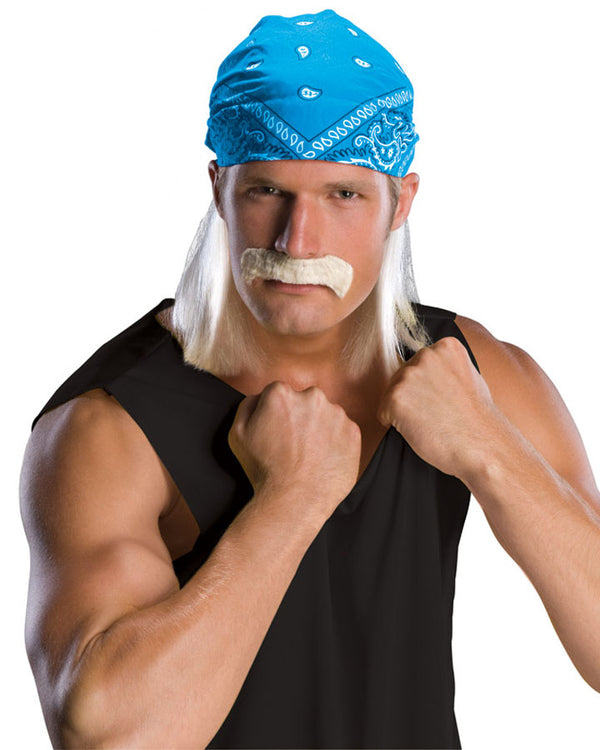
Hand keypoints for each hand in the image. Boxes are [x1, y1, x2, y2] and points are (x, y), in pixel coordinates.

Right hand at [228, 381, 361, 522]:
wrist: (295, 500)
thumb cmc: (265, 470)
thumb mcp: (238, 434)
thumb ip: (248, 405)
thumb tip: (259, 398)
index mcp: (281, 393)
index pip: (279, 393)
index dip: (277, 414)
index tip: (278, 431)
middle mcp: (311, 396)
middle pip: (305, 401)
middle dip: (300, 417)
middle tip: (292, 444)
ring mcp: (336, 413)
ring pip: (326, 414)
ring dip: (319, 428)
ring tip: (308, 455)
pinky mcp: (353, 431)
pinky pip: (342, 431)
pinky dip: (335, 442)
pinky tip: (322, 459)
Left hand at [377, 336, 501, 477]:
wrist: (482, 446)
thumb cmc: (477, 420)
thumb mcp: (468, 378)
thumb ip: (445, 367)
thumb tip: (426, 368)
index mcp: (446, 346)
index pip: (419, 363)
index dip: (427, 387)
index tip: (445, 400)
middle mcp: (426, 354)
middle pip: (402, 376)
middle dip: (413, 397)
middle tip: (437, 414)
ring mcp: (409, 374)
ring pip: (391, 394)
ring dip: (403, 411)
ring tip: (431, 422)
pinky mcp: (395, 397)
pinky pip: (383, 413)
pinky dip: (395, 426)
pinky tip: (420, 430)